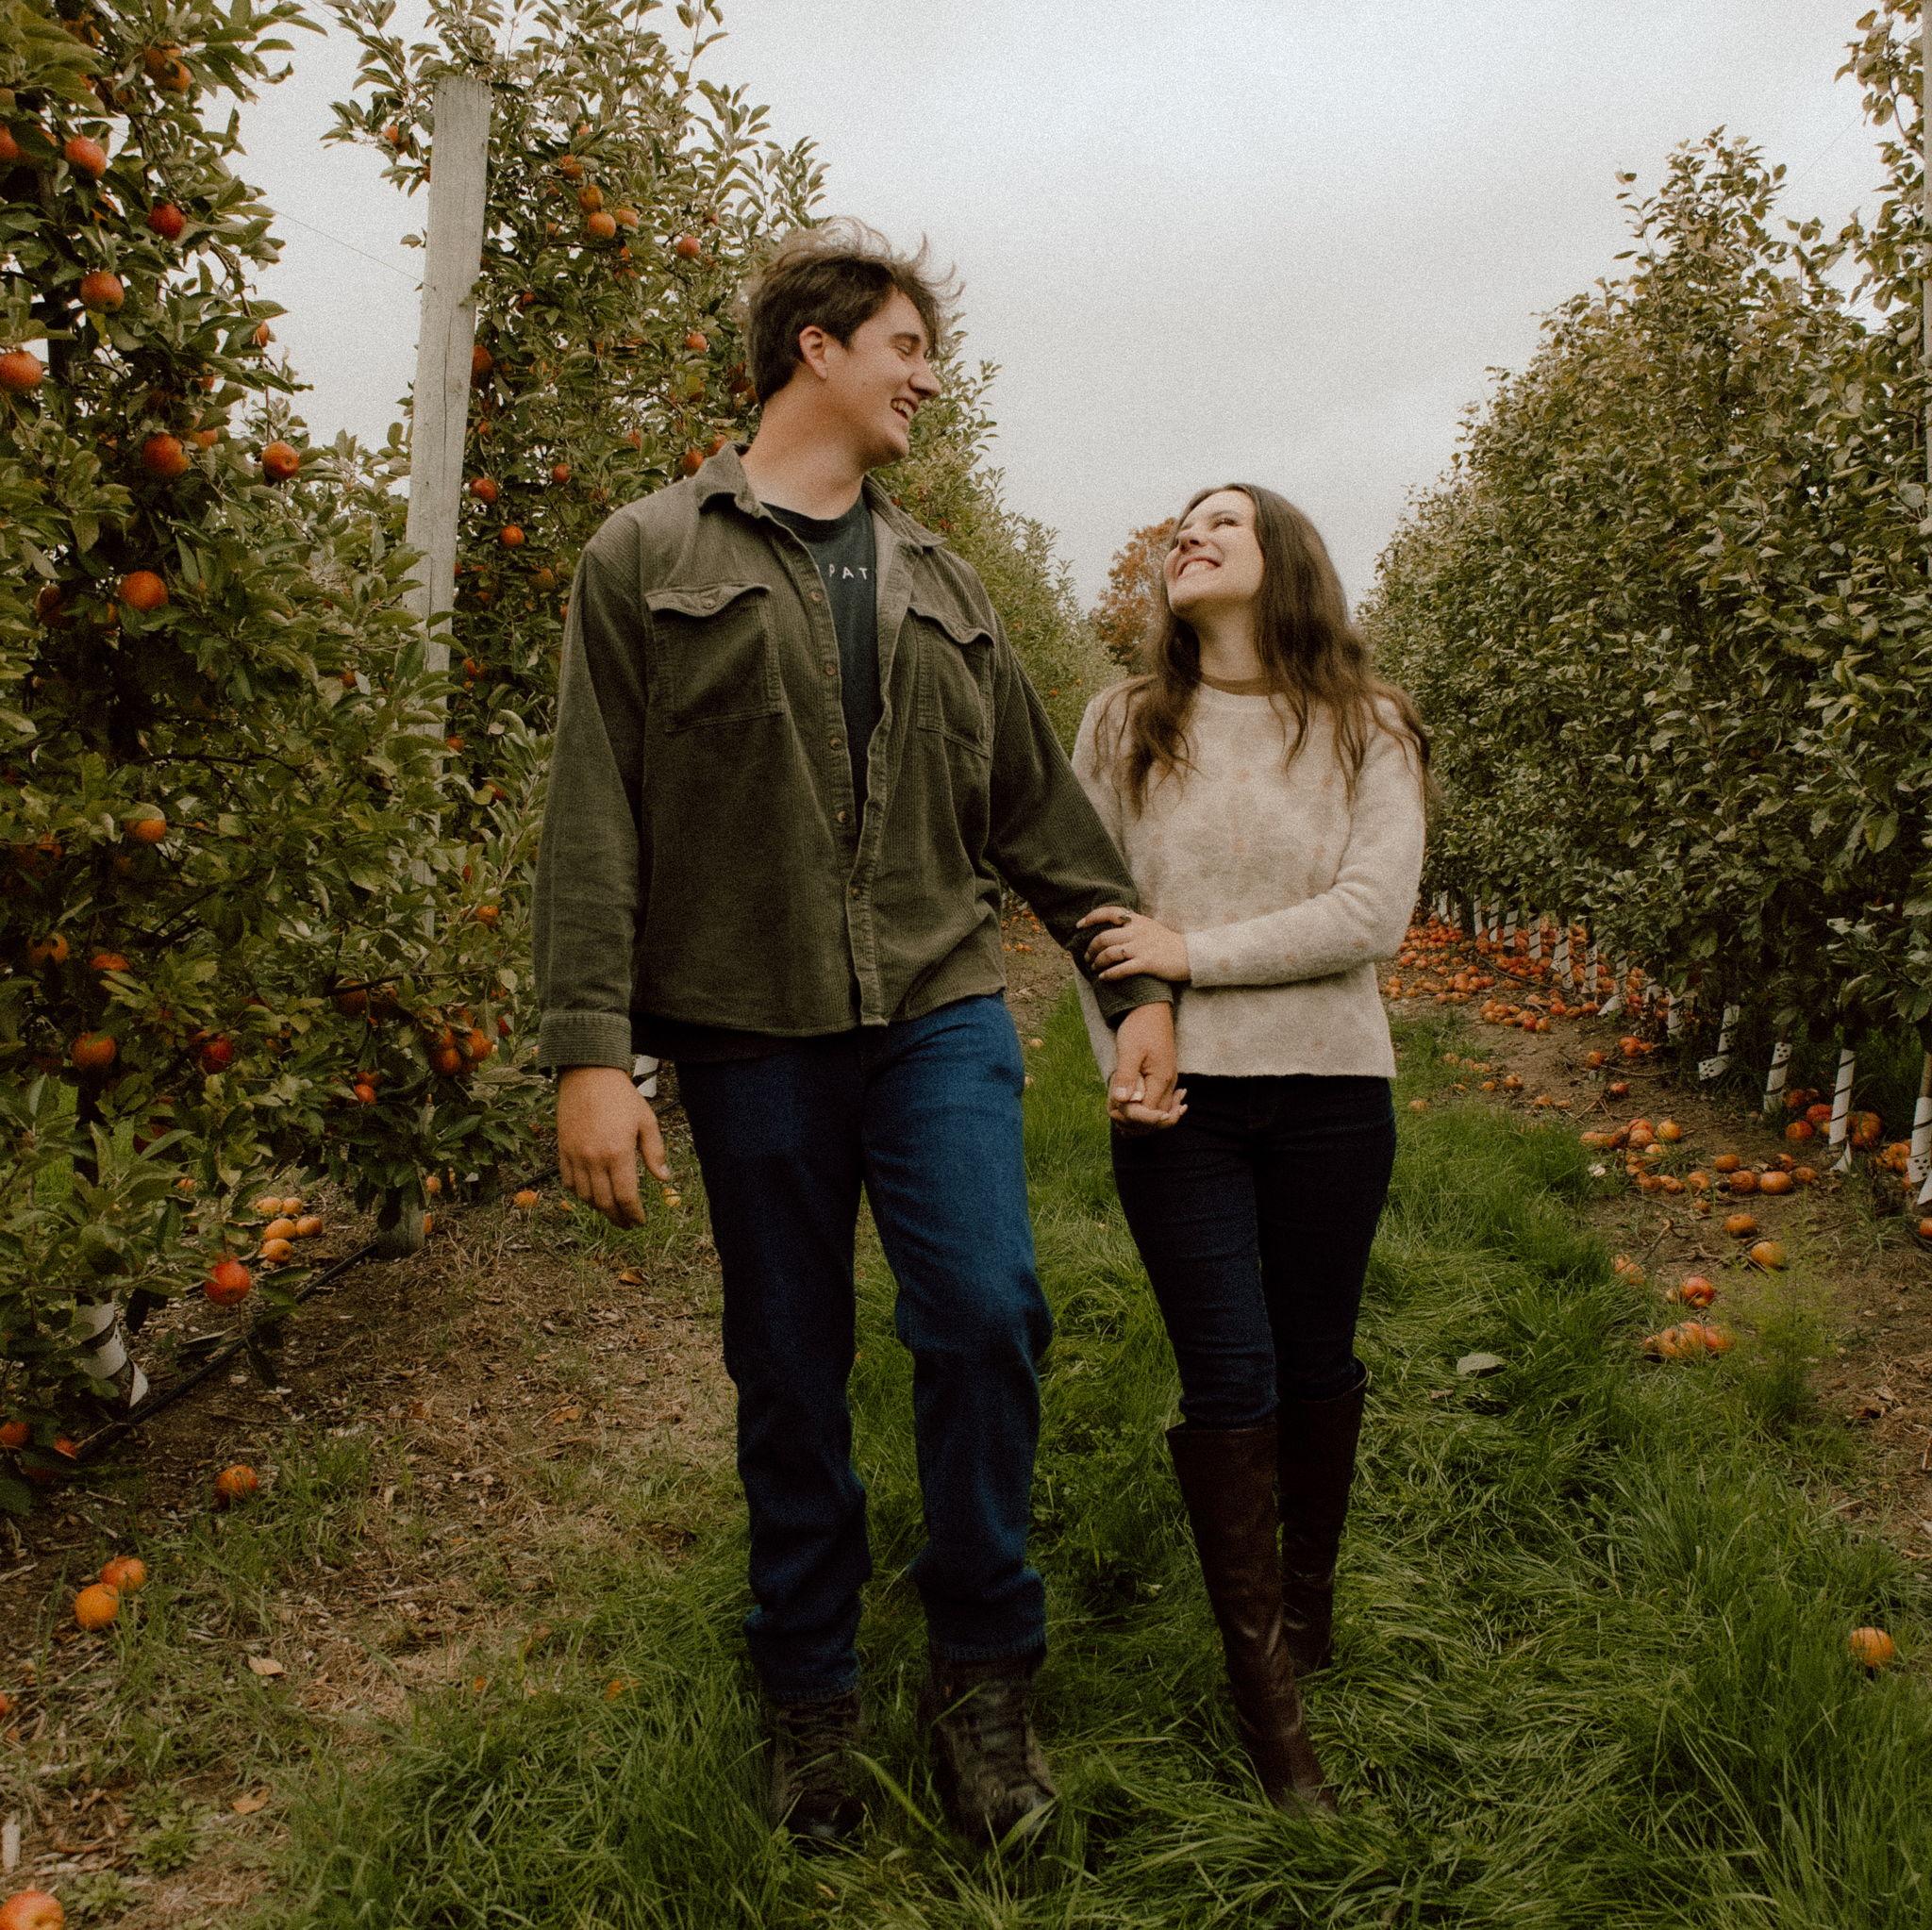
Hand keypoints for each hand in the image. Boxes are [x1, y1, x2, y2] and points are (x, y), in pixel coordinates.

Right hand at [557, 1065, 671, 1226]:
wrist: (589, 1074)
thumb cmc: (622, 1097)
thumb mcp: (646, 1121)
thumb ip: (655, 1152)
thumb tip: (664, 1179)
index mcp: (618, 1153)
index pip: (626, 1196)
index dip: (633, 1214)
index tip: (640, 1221)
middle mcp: (594, 1158)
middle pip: (604, 1202)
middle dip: (617, 1218)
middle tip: (627, 1223)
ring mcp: (575, 1155)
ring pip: (585, 1196)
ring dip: (599, 1208)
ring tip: (611, 1210)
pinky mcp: (563, 1149)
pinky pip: (568, 1182)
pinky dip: (579, 1194)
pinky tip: (590, 1194)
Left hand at [1076, 904, 1191, 982]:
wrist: (1190, 955)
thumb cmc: (1168, 943)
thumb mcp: (1149, 927)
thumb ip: (1132, 925)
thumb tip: (1110, 928)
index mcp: (1137, 920)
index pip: (1109, 912)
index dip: (1091, 918)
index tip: (1079, 926)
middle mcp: (1137, 931)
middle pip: (1104, 937)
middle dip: (1091, 948)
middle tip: (1088, 957)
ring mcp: (1142, 947)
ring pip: (1109, 953)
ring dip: (1097, 962)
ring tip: (1094, 968)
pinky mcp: (1147, 963)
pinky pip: (1122, 969)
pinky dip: (1109, 974)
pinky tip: (1104, 978)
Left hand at [1109, 1000, 1185, 1135]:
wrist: (1151, 1010)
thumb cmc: (1140, 1027)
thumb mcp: (1129, 1050)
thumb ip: (1127, 1076)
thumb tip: (1122, 1101)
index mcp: (1161, 1079)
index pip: (1149, 1115)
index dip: (1131, 1116)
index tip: (1116, 1105)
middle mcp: (1168, 1085)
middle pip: (1155, 1120)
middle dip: (1133, 1121)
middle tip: (1114, 1108)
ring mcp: (1167, 1083)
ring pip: (1156, 1115)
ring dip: (1136, 1116)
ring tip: (1117, 1106)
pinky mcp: (1162, 1080)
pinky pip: (1156, 1104)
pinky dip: (1141, 1109)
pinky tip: (1128, 1105)